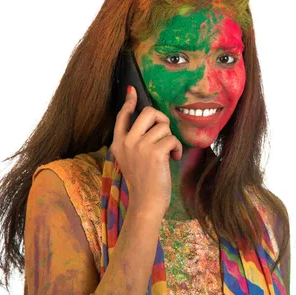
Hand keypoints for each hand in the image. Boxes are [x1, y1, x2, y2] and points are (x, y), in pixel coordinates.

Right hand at [110, 86, 182, 215]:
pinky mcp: (155, 152)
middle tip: (165, 134)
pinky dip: (177, 148)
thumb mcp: (131, 159)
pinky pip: (172, 138)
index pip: (122, 116)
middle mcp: (127, 142)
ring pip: (164, 126)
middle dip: (161, 119)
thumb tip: (150, 122)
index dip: (129, 102)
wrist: (145, 203)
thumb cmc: (143, 182)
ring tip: (169, 153)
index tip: (132, 91)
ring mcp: (139, 146)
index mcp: (118, 143)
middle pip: (148, 112)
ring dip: (171, 138)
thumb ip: (135, 141)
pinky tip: (174, 158)